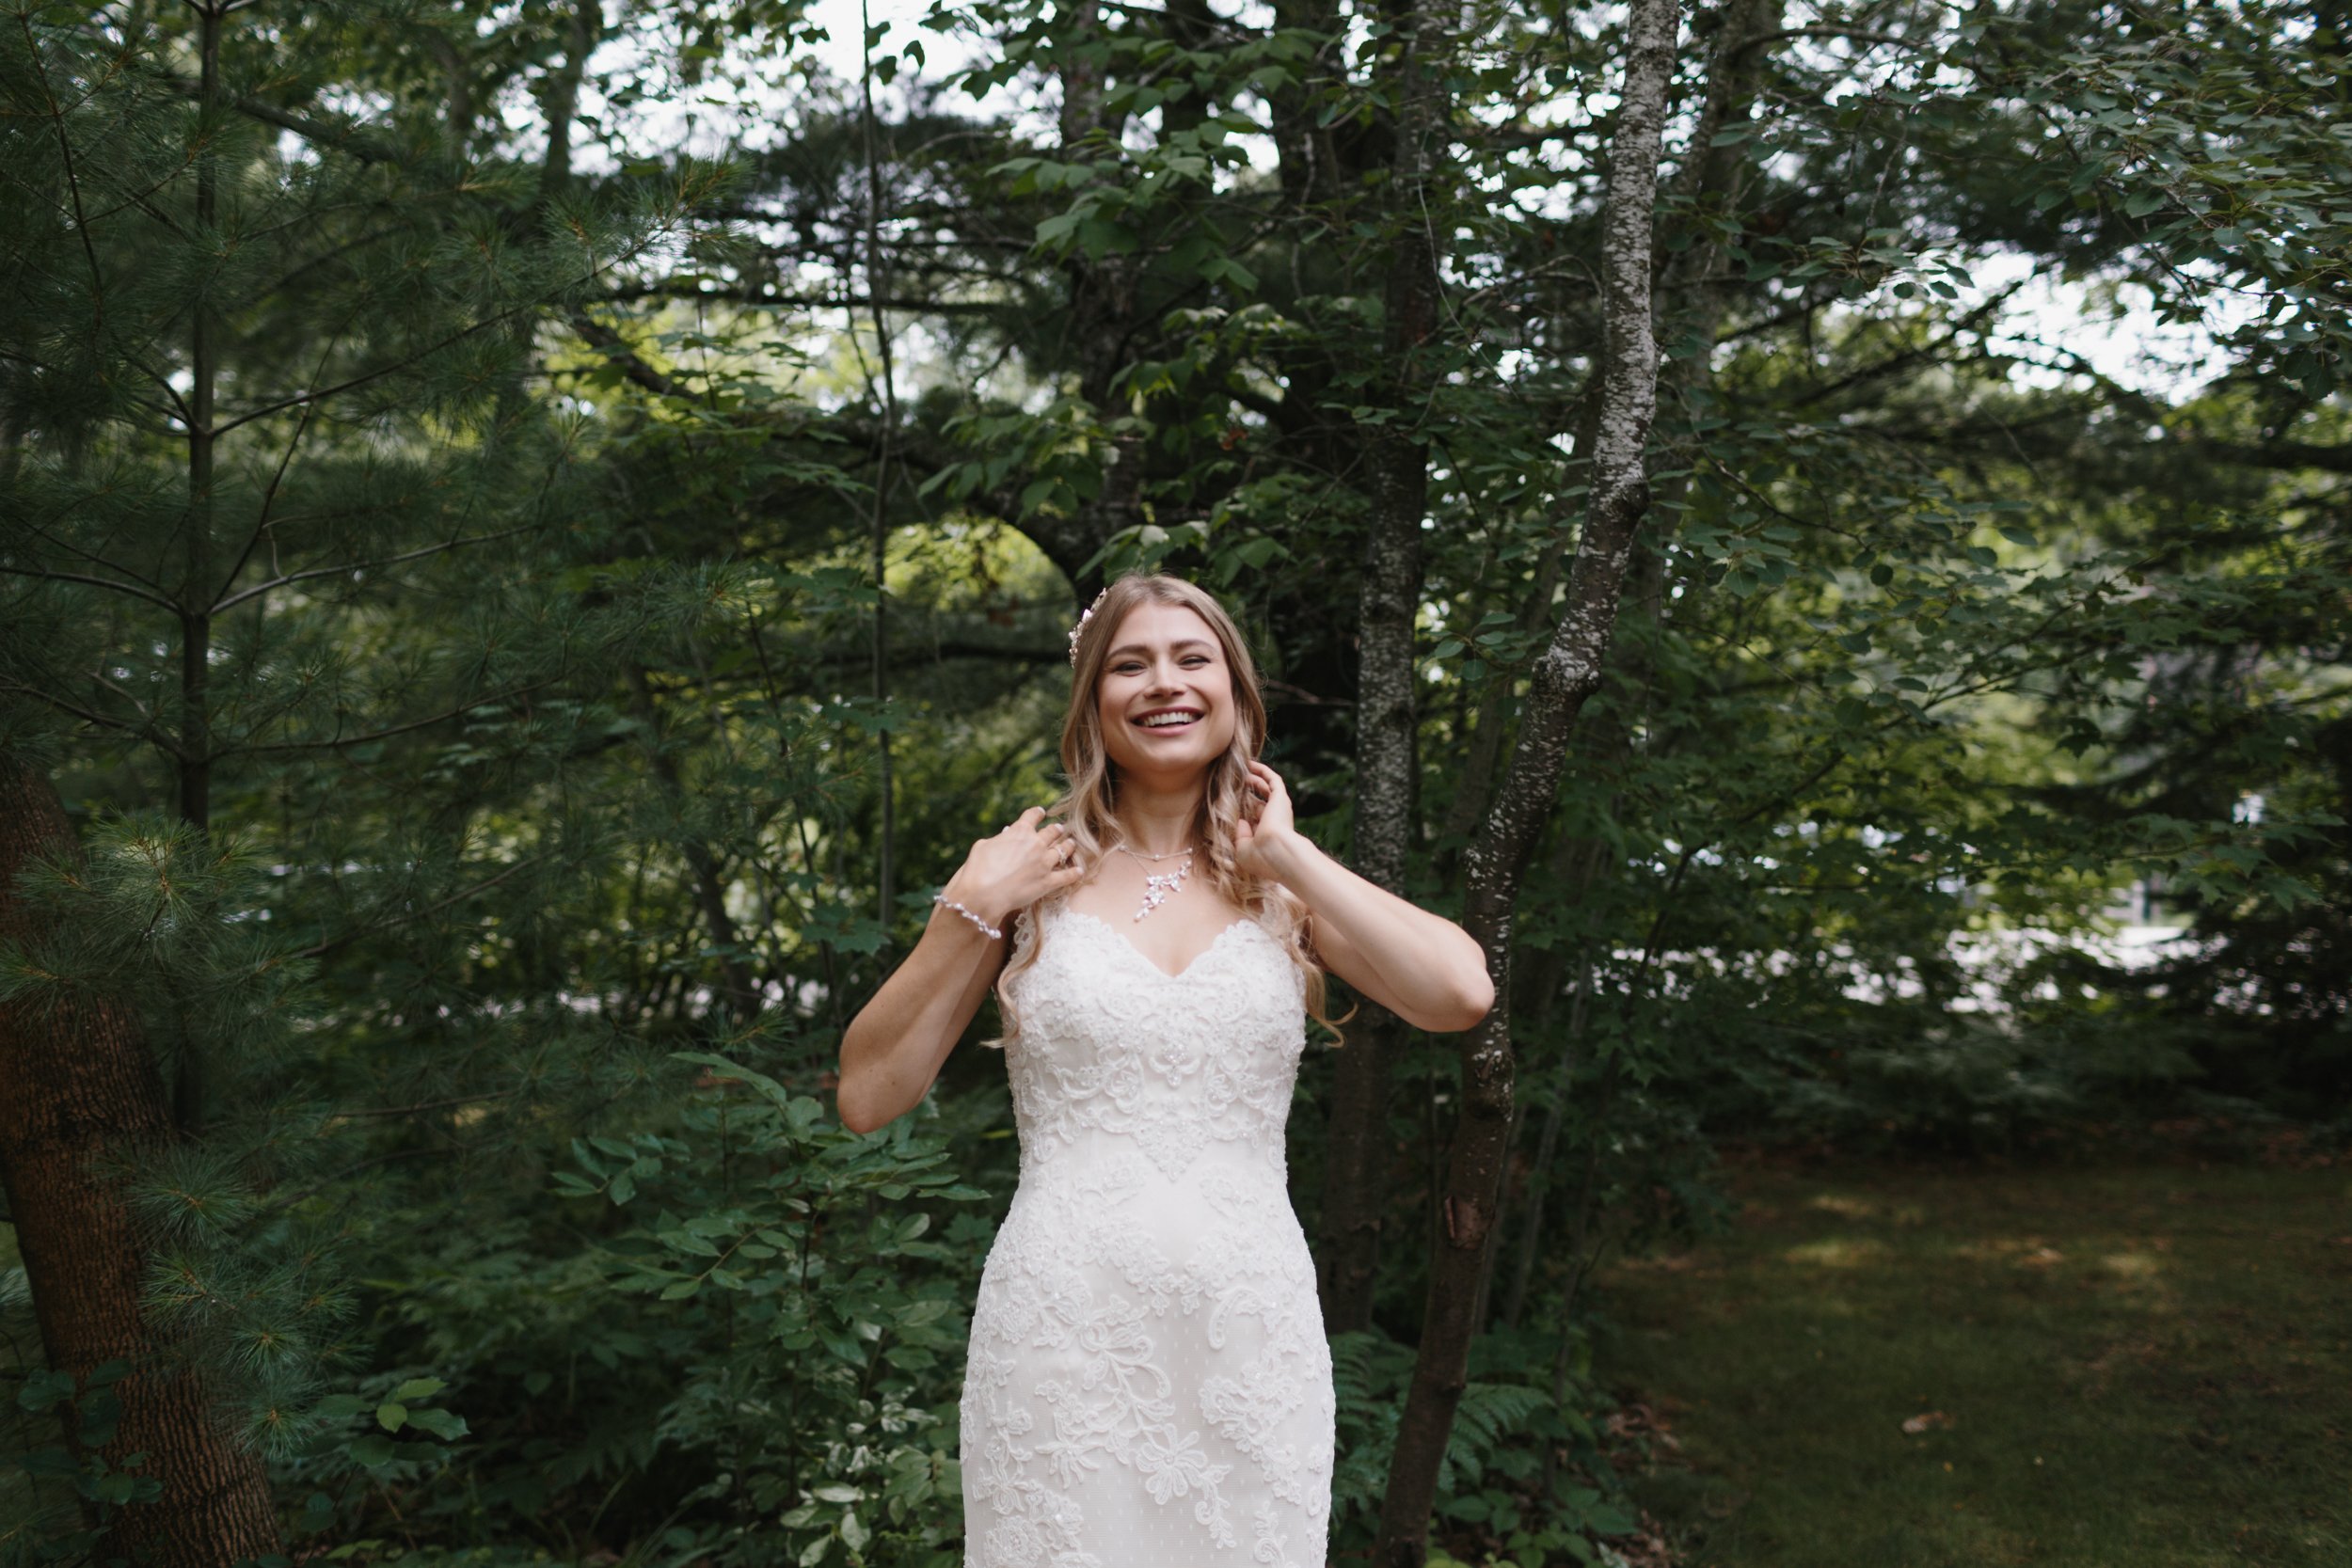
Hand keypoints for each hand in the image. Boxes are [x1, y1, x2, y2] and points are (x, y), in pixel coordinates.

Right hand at [941, 807, 1083, 927]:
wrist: (984, 894)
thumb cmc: (978, 869)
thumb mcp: (983, 846)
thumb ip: (997, 840)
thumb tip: (1003, 839)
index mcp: (1019, 831)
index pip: (1033, 815)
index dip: (1037, 813)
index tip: (1041, 813)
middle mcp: (1036, 844)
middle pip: (1053, 831)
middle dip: (1056, 829)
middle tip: (1058, 829)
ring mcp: (1045, 862)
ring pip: (1064, 849)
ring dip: (1068, 846)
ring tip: (1071, 844)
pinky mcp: (1049, 882)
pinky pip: (1068, 876)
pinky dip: (1074, 873)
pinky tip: (1079, 871)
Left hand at [1233, 760, 1298, 875]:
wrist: (1277, 852)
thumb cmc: (1259, 856)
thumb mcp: (1242, 850)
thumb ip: (1239, 835)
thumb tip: (1241, 820)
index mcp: (1267, 835)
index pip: (1254, 820)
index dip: (1241, 812)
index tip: (1223, 804)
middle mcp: (1275, 820)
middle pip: (1258, 802)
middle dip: (1245, 793)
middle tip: (1229, 782)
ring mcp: (1279, 807)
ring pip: (1266, 788)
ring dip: (1253, 778)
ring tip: (1237, 770)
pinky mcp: (1280, 797)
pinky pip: (1272, 778)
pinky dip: (1261, 770)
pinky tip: (1248, 763)